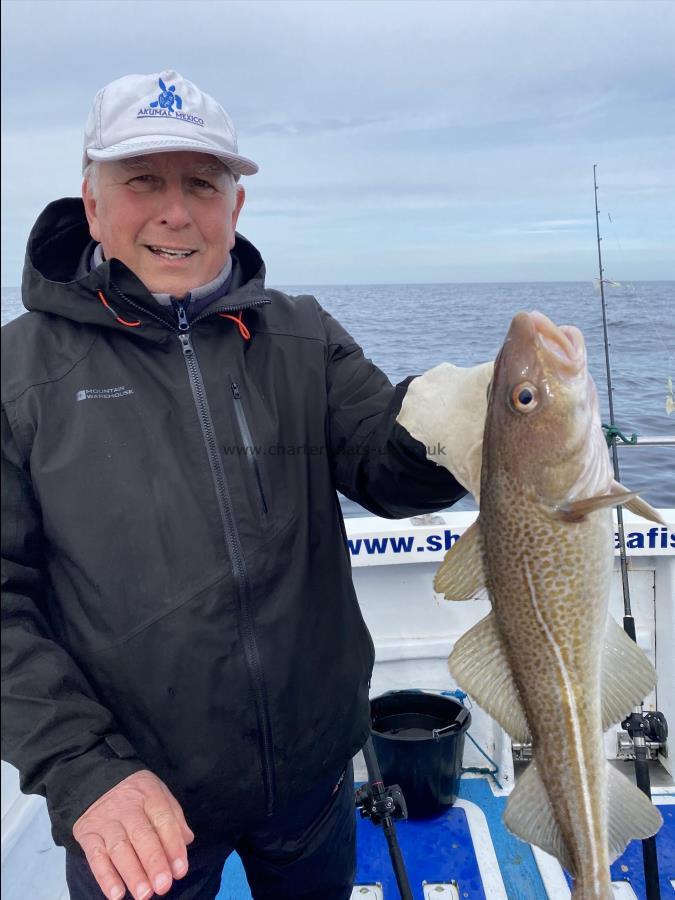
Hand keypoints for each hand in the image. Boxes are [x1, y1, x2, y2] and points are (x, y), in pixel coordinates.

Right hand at [73, 769, 194, 899]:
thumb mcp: (158, 793)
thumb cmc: (135, 794)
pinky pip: (95, 858)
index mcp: (149, 795)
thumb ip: (173, 817)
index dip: (173, 846)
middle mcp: (127, 808)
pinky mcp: (88, 835)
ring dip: (132, 874)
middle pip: (142, 836)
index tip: (180, 870)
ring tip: (144, 894)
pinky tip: (116, 894)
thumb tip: (186, 841)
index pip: (164, 820)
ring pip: (120, 849)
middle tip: (163, 886)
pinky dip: (105, 877)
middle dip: (154, 862)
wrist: (95, 781)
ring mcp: (106, 822)